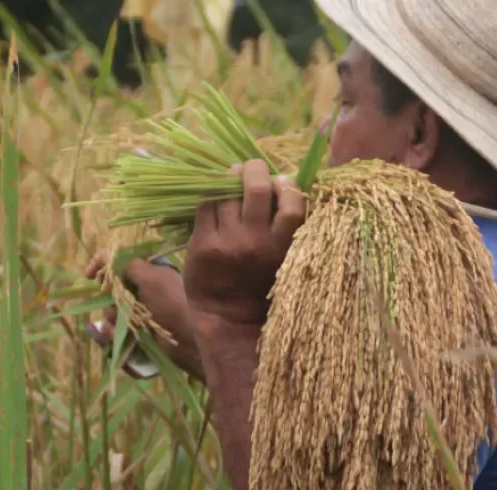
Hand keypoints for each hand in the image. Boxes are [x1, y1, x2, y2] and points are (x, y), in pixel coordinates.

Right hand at [84, 252, 203, 380]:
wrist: (191, 340)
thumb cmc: (174, 303)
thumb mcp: (153, 278)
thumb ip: (131, 266)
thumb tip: (114, 264)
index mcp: (153, 272)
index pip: (123, 261)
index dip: (104, 264)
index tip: (89, 274)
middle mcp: (147, 289)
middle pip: (114, 287)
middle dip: (107, 296)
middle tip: (113, 303)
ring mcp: (144, 311)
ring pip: (113, 310)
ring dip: (110, 316)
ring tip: (115, 324)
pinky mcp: (141, 332)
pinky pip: (117, 330)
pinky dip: (111, 332)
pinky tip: (112, 335)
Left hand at [183, 160, 305, 326]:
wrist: (228, 315)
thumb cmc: (261, 280)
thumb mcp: (284, 258)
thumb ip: (286, 226)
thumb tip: (282, 180)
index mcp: (282, 247)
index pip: (293, 205)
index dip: (288, 187)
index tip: (281, 182)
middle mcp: (256, 243)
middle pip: (257, 190)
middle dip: (255, 169)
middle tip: (253, 167)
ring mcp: (227, 242)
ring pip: (228, 193)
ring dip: (231, 178)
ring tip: (233, 178)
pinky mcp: (203, 244)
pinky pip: (205, 205)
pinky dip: (211, 195)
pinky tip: (216, 196)